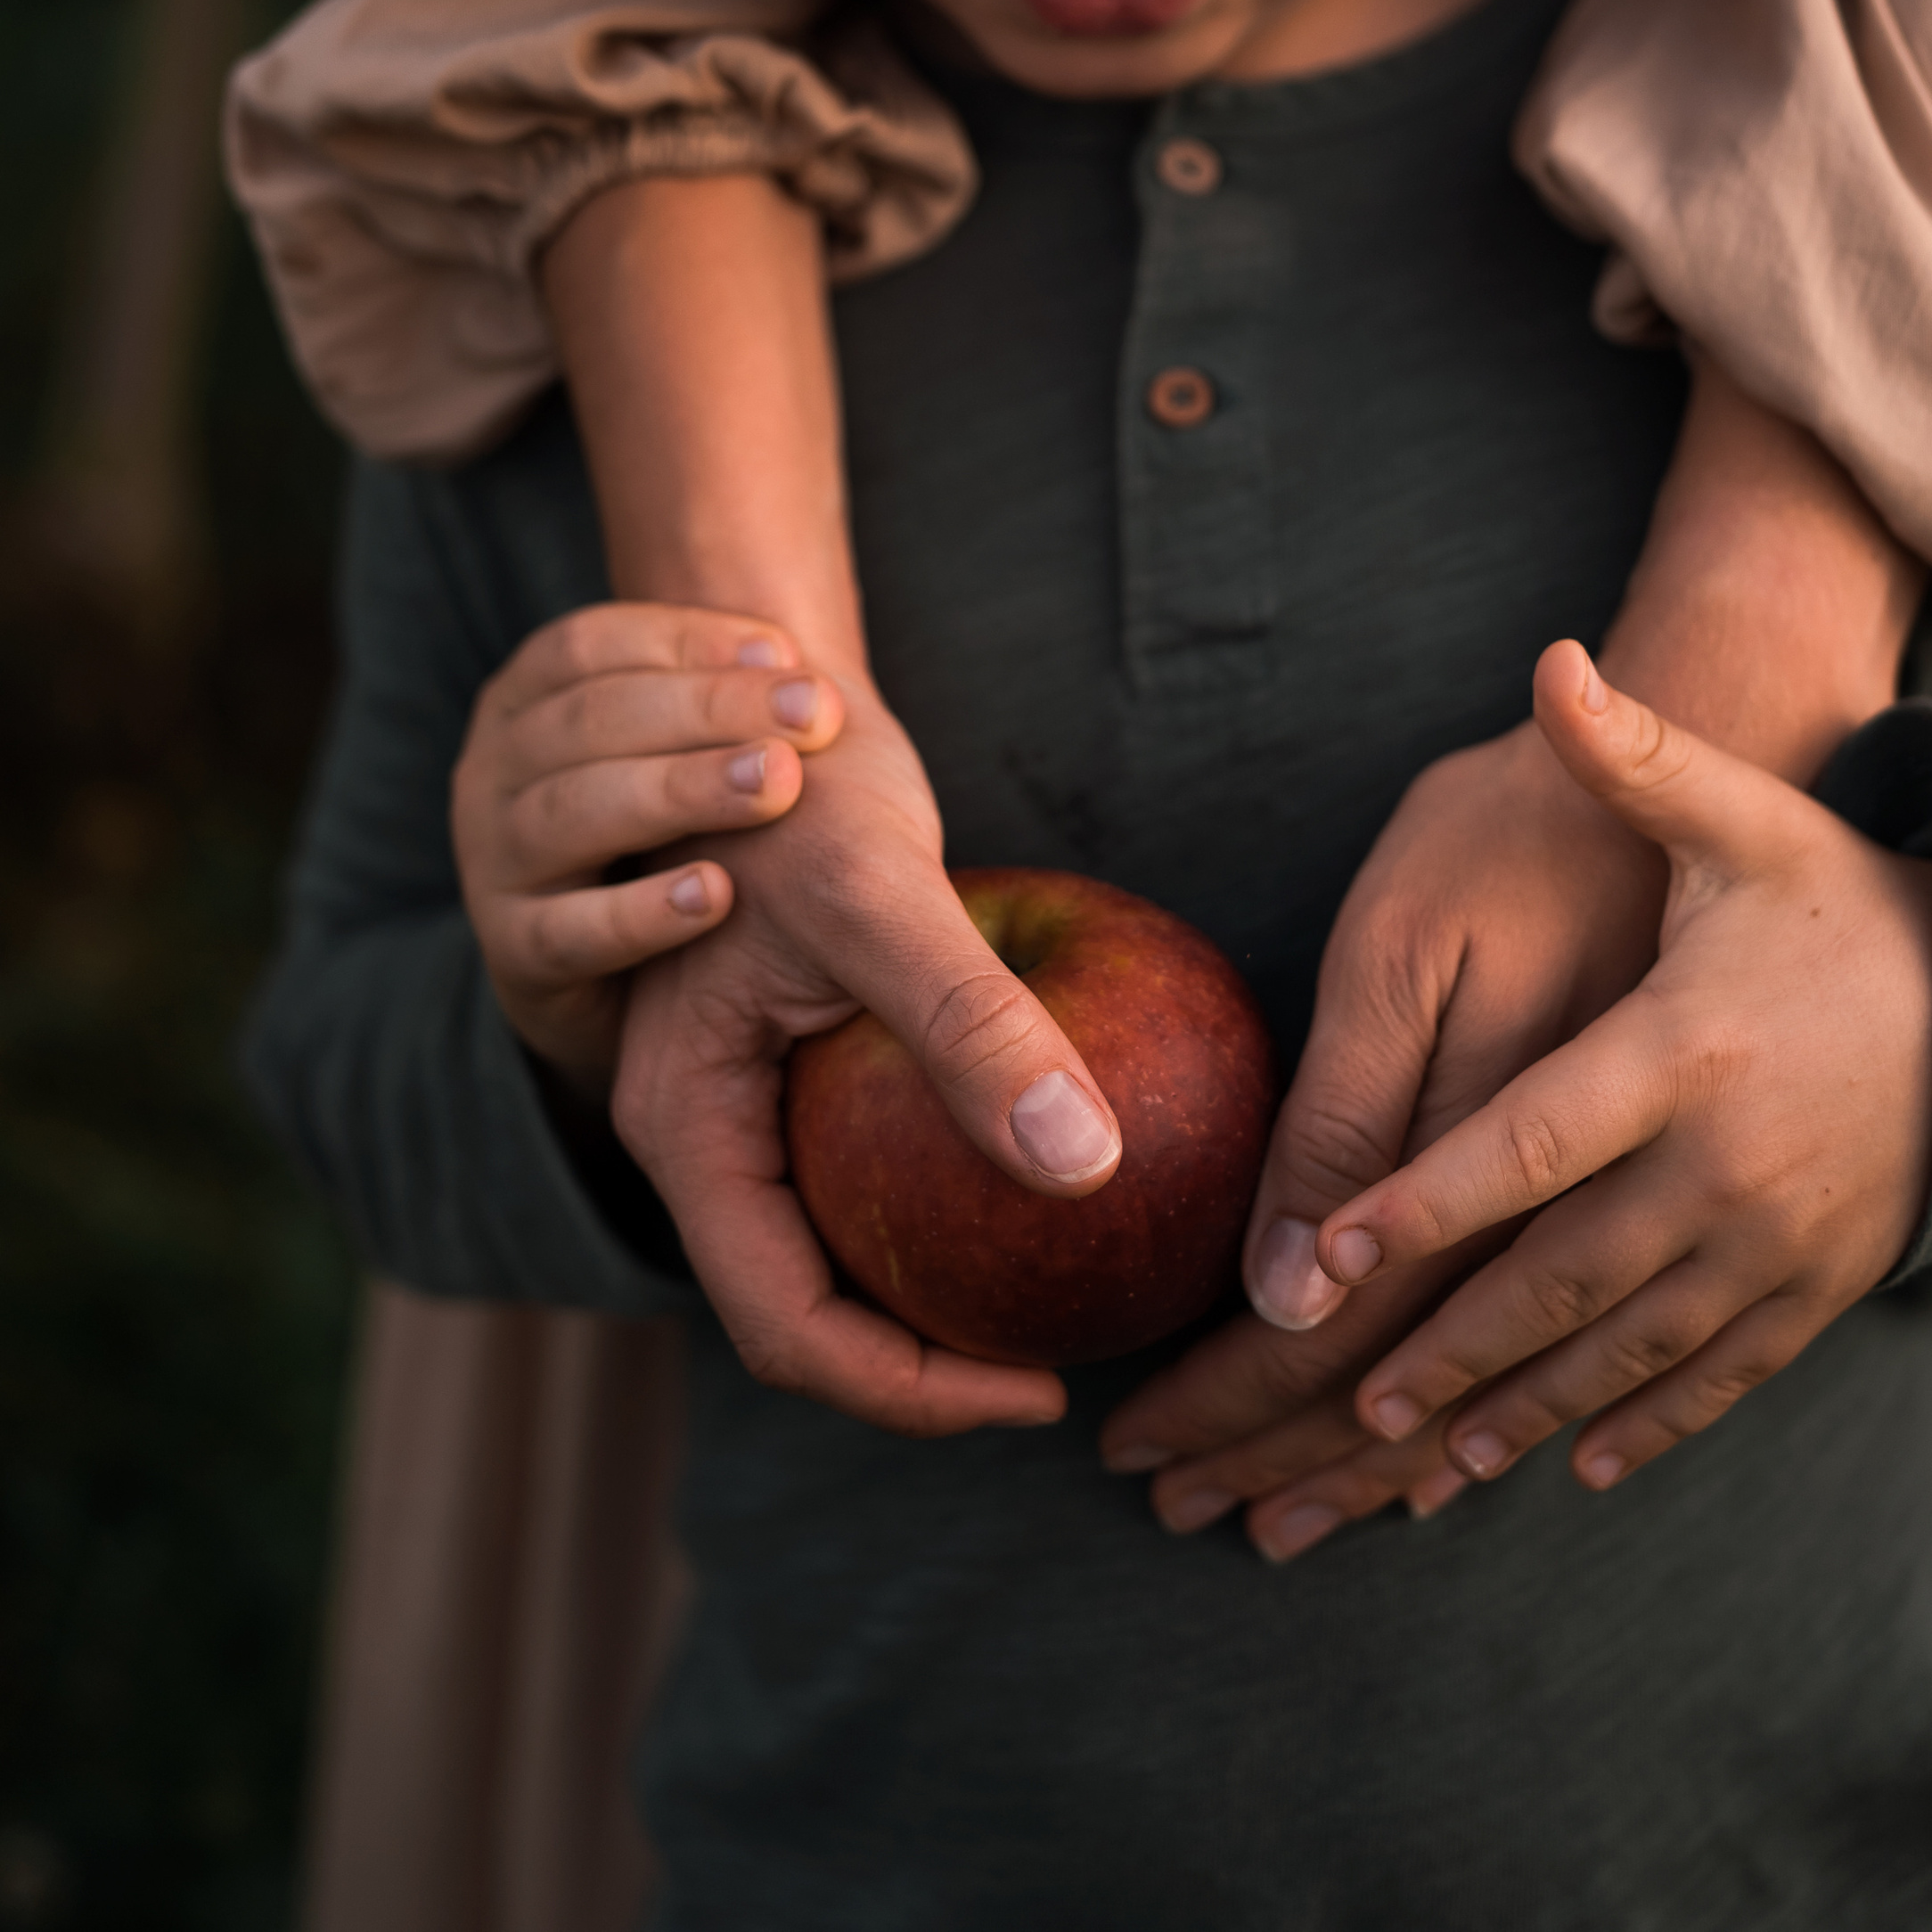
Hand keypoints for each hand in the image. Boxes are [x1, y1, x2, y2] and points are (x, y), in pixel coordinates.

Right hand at [450, 602, 844, 1083]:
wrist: (617, 985)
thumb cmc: (665, 836)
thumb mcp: (680, 753)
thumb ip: (727, 707)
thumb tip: (803, 678)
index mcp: (525, 700)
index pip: (589, 646)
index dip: (687, 640)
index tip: (787, 653)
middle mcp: (493, 770)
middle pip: (589, 720)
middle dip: (709, 709)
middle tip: (811, 715)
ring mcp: (492, 863)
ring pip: (573, 815)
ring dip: (683, 792)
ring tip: (776, 786)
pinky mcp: (513, 954)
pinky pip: (569, 934)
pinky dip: (642, 914)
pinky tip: (717, 894)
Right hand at [607, 676, 1128, 1436]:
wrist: (759, 699)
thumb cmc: (798, 787)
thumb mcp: (880, 895)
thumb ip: (972, 1024)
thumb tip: (1087, 1170)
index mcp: (687, 1124)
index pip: (786, 1322)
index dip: (909, 1385)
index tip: (1041, 1388)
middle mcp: (708, 1136)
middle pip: (806, 1313)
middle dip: (929, 1366)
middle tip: (1067, 1366)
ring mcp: (750, 1107)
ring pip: (837, 1255)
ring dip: (938, 1298)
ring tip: (1065, 1301)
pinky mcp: (802, 1072)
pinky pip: (871, 1177)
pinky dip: (950, 1208)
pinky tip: (1052, 1190)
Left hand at [1317, 639, 1931, 1494]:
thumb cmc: (1832, 902)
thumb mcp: (1742, 824)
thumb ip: (1636, 760)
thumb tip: (1551, 663)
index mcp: (1684, 1053)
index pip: (1531, 1142)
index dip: (1425, 1203)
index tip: (1328, 1255)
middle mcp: (1729, 1167)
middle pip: (1563, 1279)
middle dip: (1447, 1349)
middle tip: (1345, 1403)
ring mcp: (1778, 1245)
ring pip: (1626, 1352)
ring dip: (1518, 1415)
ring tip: (1420, 1464)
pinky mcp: (1816, 1292)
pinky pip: (1717, 1383)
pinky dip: (1639, 1430)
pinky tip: (1567, 1466)